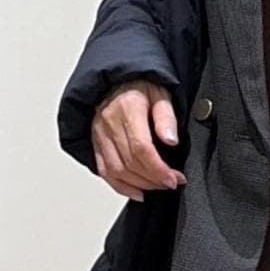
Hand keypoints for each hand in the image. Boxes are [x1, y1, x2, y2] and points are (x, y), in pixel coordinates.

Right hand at [91, 79, 185, 200]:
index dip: (158, 169)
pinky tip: (137, 192)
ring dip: (140, 184)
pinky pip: (104, 170)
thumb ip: (166, 116)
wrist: (116, 79)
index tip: (174, 178)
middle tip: (172, 182)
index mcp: (128, 108)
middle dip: (153, 179)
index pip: (141, 148)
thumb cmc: (140, 85)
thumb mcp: (161, 93)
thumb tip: (171, 140)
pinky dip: (120, 186)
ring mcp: (99, 134)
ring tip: (158, 185)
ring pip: (116, 170)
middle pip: (129, 163)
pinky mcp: (95, 143)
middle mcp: (109, 123)